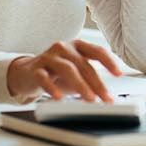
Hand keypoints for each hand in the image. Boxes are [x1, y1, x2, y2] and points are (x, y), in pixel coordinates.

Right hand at [6, 40, 122, 101]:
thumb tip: (105, 95)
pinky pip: (44, 77)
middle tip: (105, 98)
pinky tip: (59, 97)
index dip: (109, 62)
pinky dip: (52, 88)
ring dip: (81, 85)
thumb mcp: (75, 74)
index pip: (97, 51)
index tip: (119, 73)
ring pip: (67, 69)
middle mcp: (64, 47)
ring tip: (89, 99)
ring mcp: (49, 56)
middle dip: (97, 83)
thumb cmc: (56, 73)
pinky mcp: (35, 68)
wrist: (26, 73)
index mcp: (77, 46)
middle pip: (84, 64)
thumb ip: (89, 80)